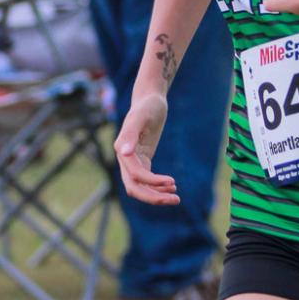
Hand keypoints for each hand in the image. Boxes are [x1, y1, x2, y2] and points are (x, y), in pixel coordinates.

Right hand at [115, 88, 177, 203]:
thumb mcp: (140, 117)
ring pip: (140, 187)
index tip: (173, 182)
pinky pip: (146, 181)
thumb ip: (130, 134)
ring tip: (176, 197)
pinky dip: (157, 187)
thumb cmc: (147, 106)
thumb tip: (123, 153)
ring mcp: (132, 161)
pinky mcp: (141, 161)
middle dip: (153, 197)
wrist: (150, 100)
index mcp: (122, 149)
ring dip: (156, 195)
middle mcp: (124, 158)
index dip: (153, 182)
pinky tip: (172, 187)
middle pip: (134, 187)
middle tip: (176, 199)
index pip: (135, 175)